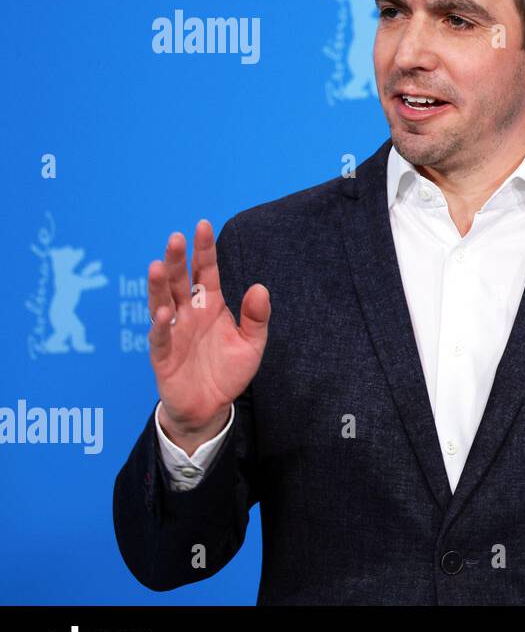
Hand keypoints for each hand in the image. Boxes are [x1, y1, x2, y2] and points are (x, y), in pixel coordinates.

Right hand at [149, 219, 269, 452]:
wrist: (211, 407)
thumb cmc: (228, 371)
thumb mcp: (252, 344)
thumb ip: (256, 317)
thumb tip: (260, 287)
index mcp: (210, 305)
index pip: (205, 271)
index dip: (204, 250)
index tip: (202, 224)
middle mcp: (188, 314)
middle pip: (179, 281)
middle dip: (177, 259)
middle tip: (175, 237)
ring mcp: (174, 332)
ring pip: (162, 303)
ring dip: (159, 285)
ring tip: (157, 266)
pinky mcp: (163, 356)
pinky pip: (159, 338)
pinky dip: (160, 325)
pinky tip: (163, 312)